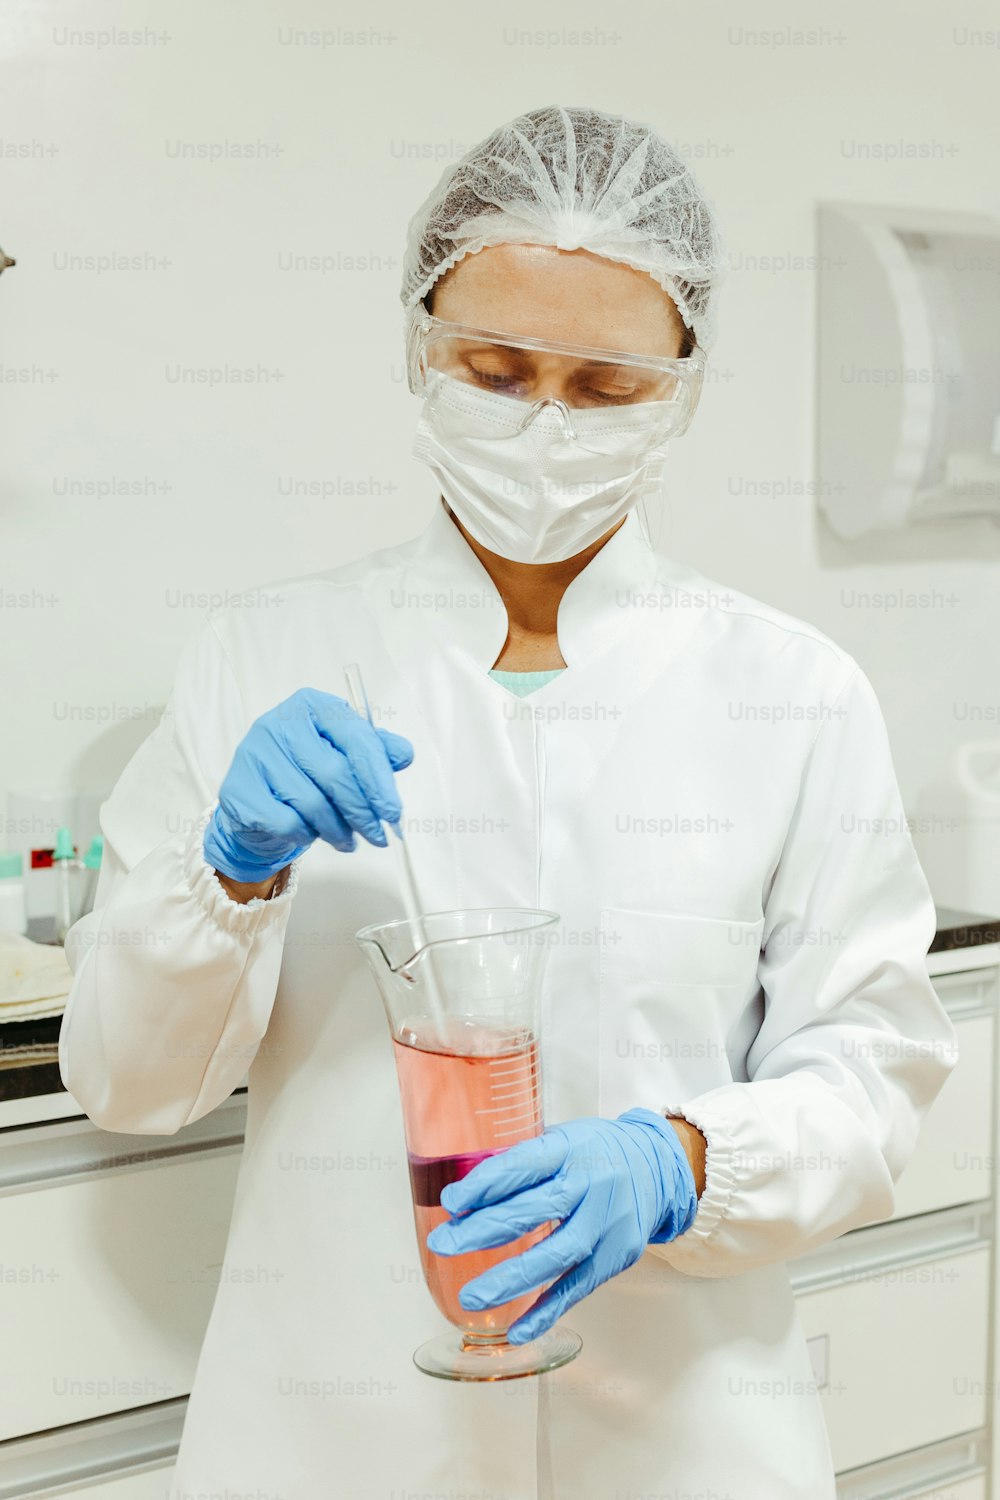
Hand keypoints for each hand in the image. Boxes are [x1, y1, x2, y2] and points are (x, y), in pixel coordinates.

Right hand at [202, 687, 413, 882]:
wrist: (257, 801)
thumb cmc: (306, 772)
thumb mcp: (343, 753)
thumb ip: (374, 750)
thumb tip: (403, 753)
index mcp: (312, 705)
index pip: (356, 740)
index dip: (379, 779)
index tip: (393, 811)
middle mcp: (279, 723)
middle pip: (335, 774)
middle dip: (363, 812)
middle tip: (378, 835)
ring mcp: (254, 754)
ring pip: (312, 803)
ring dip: (337, 829)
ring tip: (347, 839)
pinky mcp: (238, 790)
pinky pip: (287, 822)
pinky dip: (306, 835)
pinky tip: (310, 834)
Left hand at [425, 1108, 697, 1343]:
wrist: (657, 1167)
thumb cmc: (595, 1152)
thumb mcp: (561, 1140)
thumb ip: (521, 1164)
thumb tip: (462, 1197)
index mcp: (570, 1148)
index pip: (524, 1164)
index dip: (485, 1184)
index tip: (451, 1201)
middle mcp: (591, 1183)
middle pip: (534, 1210)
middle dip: (483, 1230)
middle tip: (443, 1244)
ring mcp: (607, 1222)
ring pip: (556, 1254)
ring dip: (510, 1278)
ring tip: (471, 1296)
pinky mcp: (618, 1255)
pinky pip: (579, 1286)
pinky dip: (548, 1310)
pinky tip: (517, 1329)